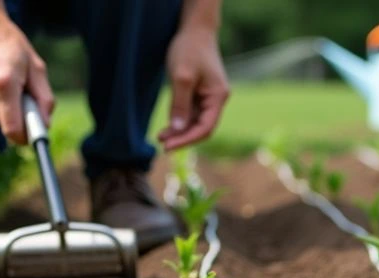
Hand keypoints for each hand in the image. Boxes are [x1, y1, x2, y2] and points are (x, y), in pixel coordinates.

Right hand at [0, 1, 53, 144]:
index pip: (12, 129)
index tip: (28, 138)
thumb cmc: (8, 42)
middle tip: (12, 88)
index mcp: (4, 82)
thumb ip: (43, 97)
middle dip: (10, 112)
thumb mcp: (34, 64)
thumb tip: (45, 125)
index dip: (22, 137)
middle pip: (0, 121)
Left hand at [158, 26, 229, 150]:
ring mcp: (208, 98)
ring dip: (179, 132)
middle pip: (201, 128)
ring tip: (160, 138)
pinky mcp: (199, 95)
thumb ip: (180, 104)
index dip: (187, 139)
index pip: (205, 127)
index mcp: (218, 96)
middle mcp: (216, 100)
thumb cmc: (189, 49)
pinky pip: (190, 114)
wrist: (194, 29)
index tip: (168, 146)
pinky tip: (166, 128)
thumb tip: (177, 130)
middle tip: (162, 145)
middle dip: (182, 138)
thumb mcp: (181, 76)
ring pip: (195, 122)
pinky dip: (179, 121)